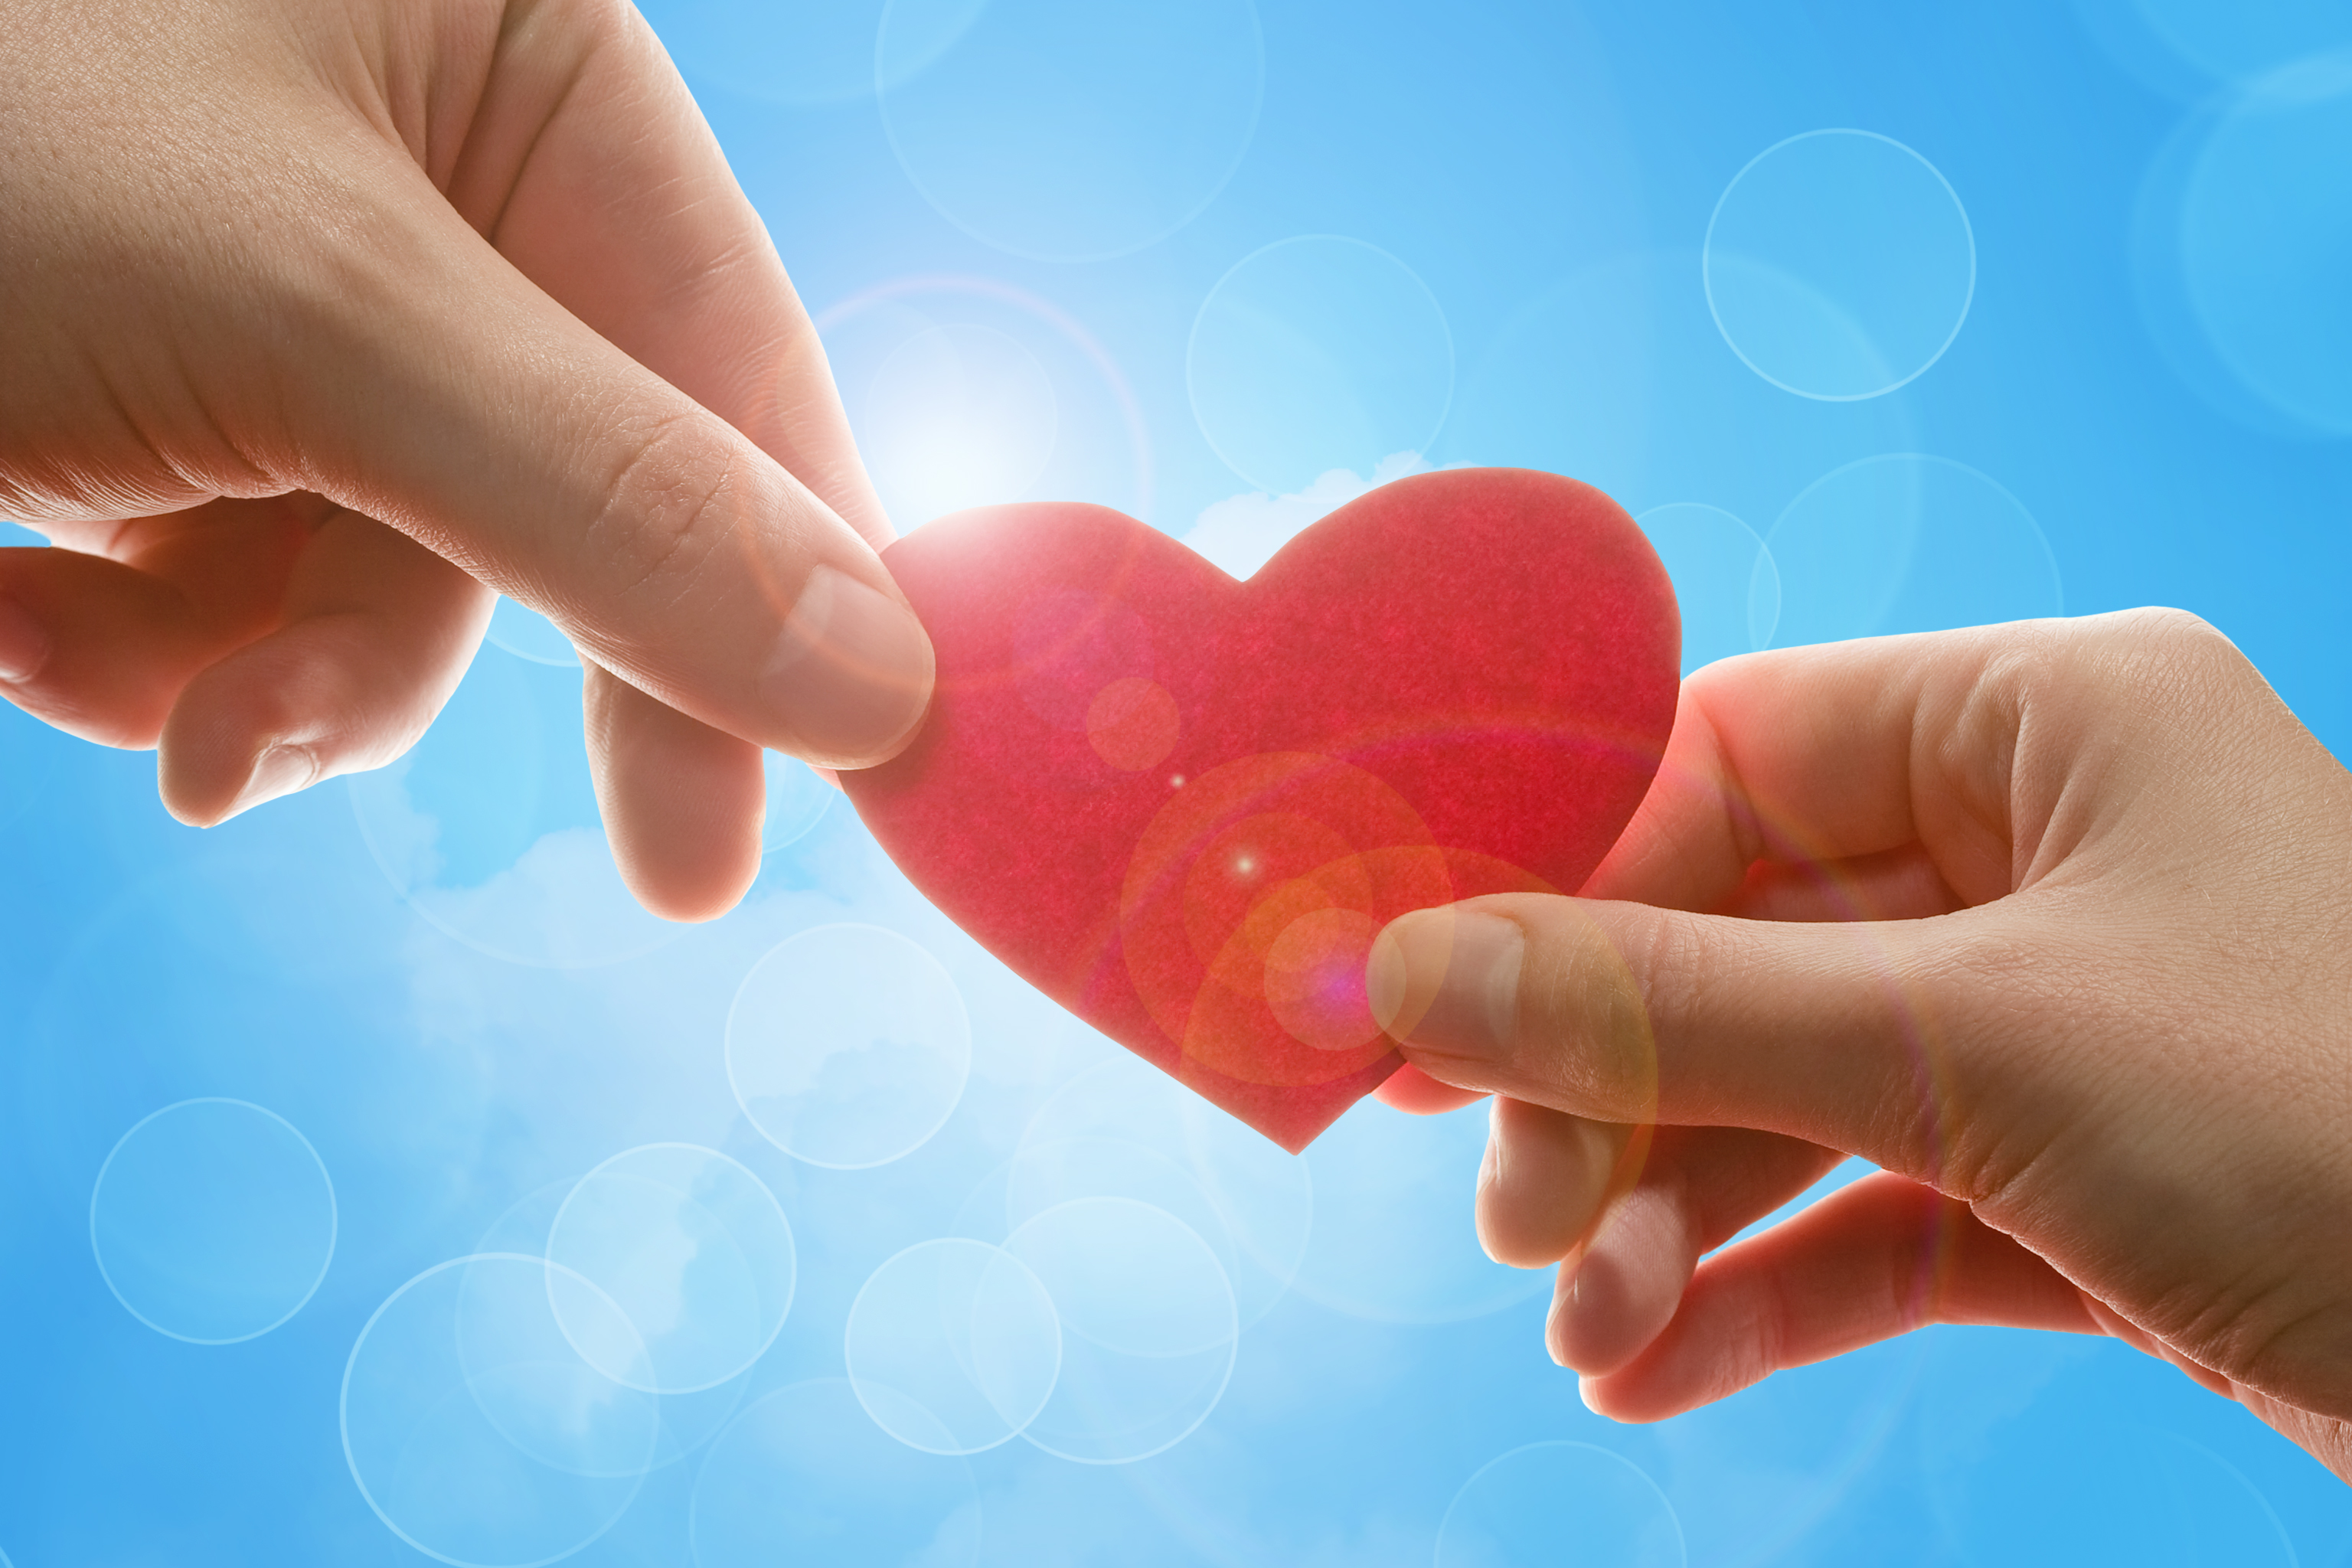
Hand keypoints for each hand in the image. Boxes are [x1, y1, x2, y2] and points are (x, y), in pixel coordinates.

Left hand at [0, 0, 931, 919]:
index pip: (733, 367)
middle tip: (429, 816)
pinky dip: (140, 643)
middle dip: (412, 647)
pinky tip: (8, 607)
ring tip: (66, 660)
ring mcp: (299, 283)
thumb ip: (610, 496)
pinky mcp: (174, 387)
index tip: (841, 788)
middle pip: (562, 499)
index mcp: (524, 66)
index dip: (786, 588)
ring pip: (389, 572)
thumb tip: (880, 680)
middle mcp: (433, 166)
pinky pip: (247, 581)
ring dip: (246, 668)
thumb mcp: (305, 308)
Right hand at [1367, 609, 2351, 1479]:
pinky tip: (1654, 1369)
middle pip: (1741, 942)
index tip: (1425, 1003)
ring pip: (1797, 1090)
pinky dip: (1763, 1284)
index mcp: (2049, 723)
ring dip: (1672, 1213)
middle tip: (1515, 1217)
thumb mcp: (1975, 1050)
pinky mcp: (2086, 1180)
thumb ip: (1673, 1006)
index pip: (1728, 759)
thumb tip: (1409, 967)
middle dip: (1618, 1090)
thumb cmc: (2337, 1131)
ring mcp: (2068, 1021)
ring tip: (1587, 1333)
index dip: (1565, 880)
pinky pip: (1876, 1209)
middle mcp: (2051, 851)